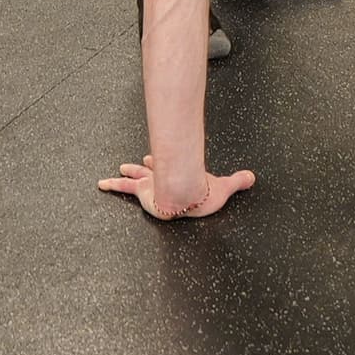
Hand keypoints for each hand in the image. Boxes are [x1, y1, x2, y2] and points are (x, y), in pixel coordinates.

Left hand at [100, 156, 255, 219]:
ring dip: (128, 173)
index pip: (171, 167)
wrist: (187, 196)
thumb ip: (237, 182)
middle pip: (154, 169)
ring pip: (136, 177)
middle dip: (147, 166)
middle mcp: (164, 176)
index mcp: (181, 176)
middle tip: (140, 161)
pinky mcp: (142, 191)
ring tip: (119, 170)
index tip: (159, 157)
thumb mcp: (223, 189)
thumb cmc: (202, 194)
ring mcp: (151, 184)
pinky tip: (101, 184)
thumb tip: (252, 177)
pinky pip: (124, 188)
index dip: (166, 164)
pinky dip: (112, 185)